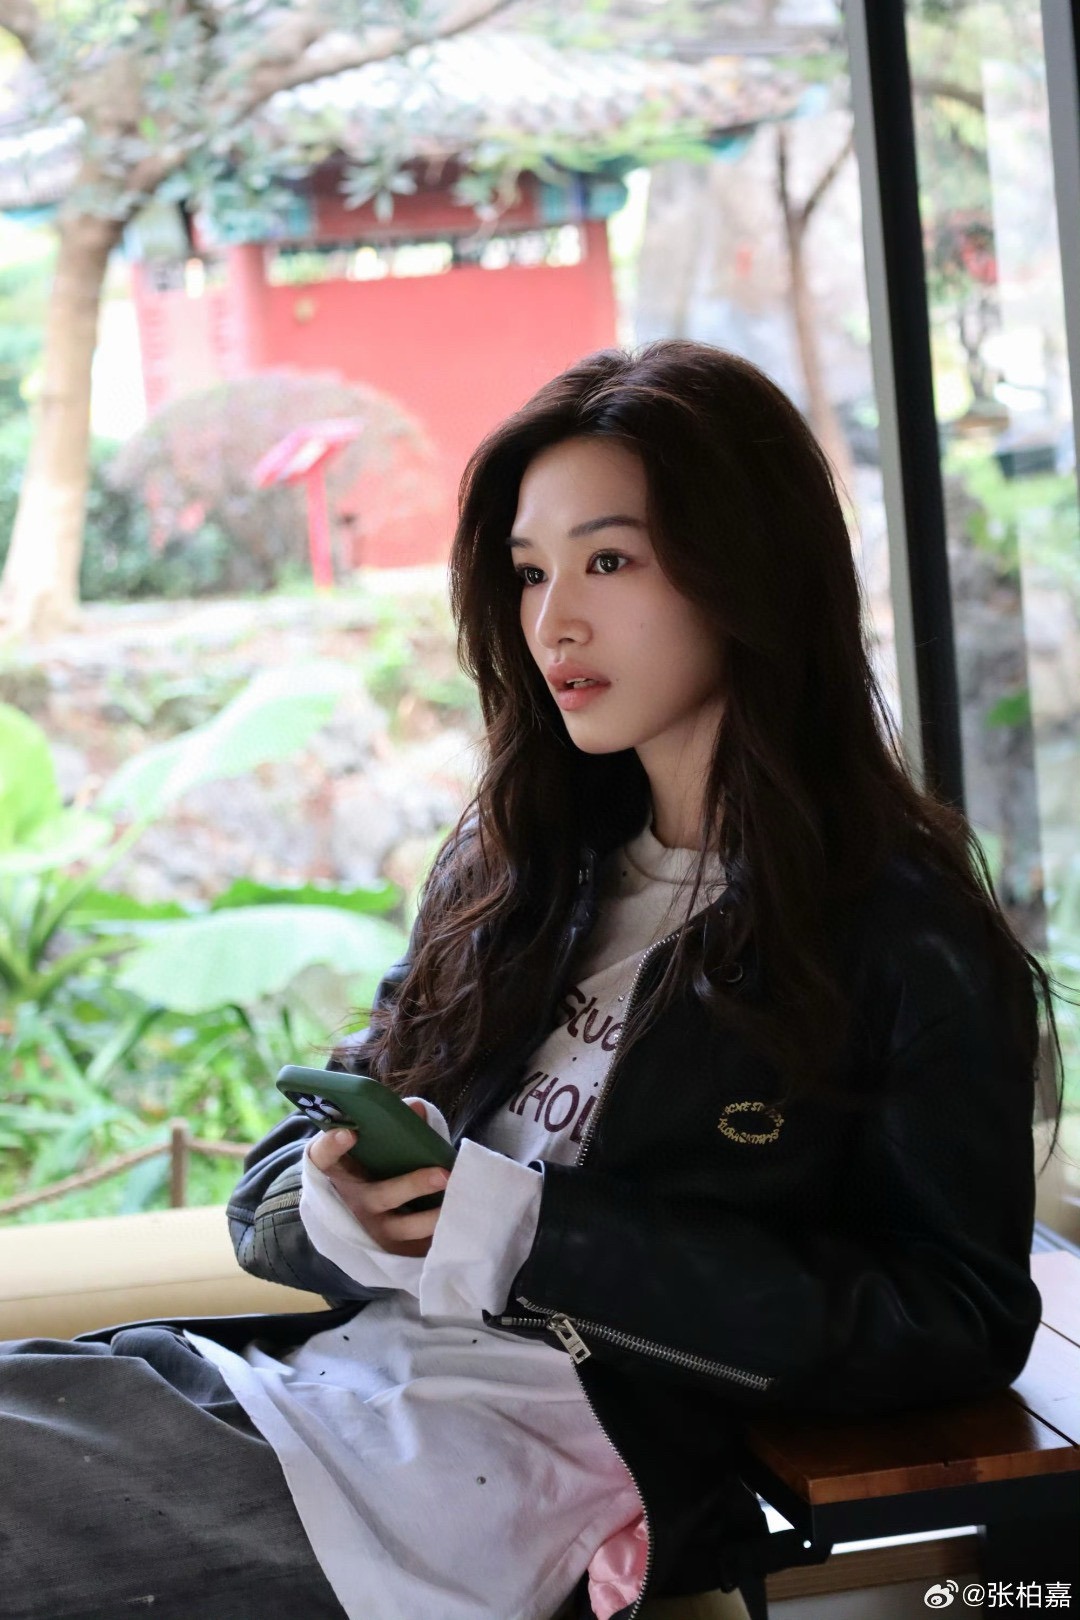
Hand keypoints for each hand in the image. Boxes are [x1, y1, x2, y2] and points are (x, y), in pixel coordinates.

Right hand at [306, 1101, 450, 1257]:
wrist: (347, 1216)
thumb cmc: (359, 1169)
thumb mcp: (360, 1149)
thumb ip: (384, 1127)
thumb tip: (417, 1108)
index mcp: (337, 1173)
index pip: (322, 1157)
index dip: (332, 1146)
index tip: (350, 1133)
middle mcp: (354, 1202)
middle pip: (380, 1196)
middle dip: (413, 1185)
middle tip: (443, 1174)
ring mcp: (373, 1229)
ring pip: (404, 1227)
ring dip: (433, 1217)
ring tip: (459, 1202)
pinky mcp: (391, 1248)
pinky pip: (417, 1245)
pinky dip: (436, 1235)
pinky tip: (460, 1222)